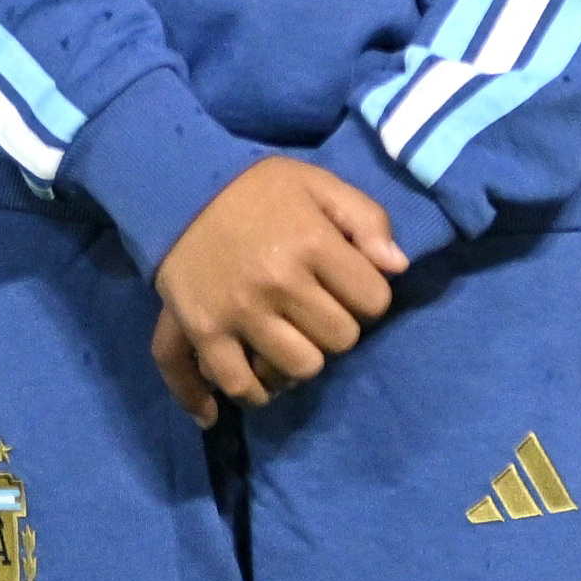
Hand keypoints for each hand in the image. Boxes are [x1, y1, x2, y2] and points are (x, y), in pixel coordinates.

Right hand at [146, 157, 403, 415]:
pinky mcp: (203, 332)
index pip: (374, 301)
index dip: (370, 296)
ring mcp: (238, 312)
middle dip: (339, 328)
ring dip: (302, 363)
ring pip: (297, 370)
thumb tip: (397, 267)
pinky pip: (236, 383)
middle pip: (340, 340)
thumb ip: (367, 220)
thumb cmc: (261, 191)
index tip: (352, 286)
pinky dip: (251, 394)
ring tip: (293, 345)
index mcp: (313, 243)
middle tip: (320, 311)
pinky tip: (258, 389)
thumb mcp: (321, 185)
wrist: (183, 191)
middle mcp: (278, 283)